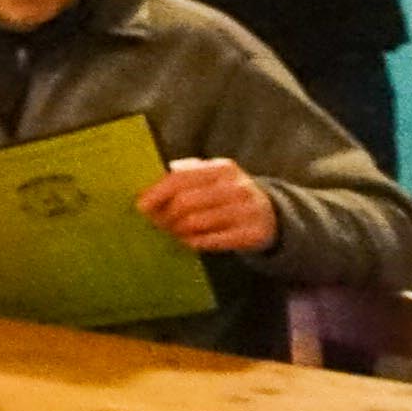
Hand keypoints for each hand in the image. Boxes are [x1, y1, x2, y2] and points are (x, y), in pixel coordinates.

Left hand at [141, 156, 276, 253]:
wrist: (270, 215)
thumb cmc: (227, 194)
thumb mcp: (212, 177)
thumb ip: (184, 175)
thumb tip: (149, 186)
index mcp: (222, 168)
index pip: (180, 178)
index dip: (157, 193)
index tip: (141, 206)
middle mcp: (237, 187)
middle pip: (185, 202)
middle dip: (164, 216)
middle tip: (156, 224)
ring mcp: (247, 211)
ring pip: (195, 223)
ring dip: (177, 231)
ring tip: (173, 232)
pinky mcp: (252, 234)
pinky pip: (212, 241)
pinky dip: (194, 242)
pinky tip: (189, 241)